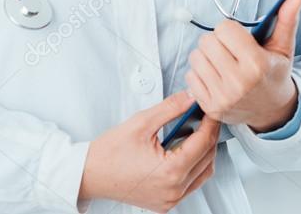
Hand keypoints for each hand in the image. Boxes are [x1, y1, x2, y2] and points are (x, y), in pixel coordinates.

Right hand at [78, 90, 218, 211]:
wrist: (90, 174)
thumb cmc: (109, 153)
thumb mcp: (142, 122)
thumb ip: (171, 108)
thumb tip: (191, 98)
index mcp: (170, 171)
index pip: (204, 142)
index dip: (211, 122)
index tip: (211, 109)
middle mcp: (173, 190)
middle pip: (207, 158)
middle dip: (210, 135)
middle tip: (206, 116)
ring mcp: (170, 199)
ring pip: (203, 173)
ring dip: (205, 152)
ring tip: (197, 132)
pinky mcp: (165, 203)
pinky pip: (191, 184)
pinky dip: (194, 167)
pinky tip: (186, 151)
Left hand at [185, 0, 300, 132]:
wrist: (272, 109)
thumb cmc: (274, 74)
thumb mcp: (283, 47)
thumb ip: (287, 19)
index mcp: (257, 64)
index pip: (224, 28)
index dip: (230, 29)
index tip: (238, 38)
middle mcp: (238, 82)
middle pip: (207, 41)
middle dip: (217, 41)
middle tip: (229, 49)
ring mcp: (222, 97)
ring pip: (196, 57)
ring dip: (206, 56)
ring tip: (222, 62)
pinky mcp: (210, 106)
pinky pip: (190, 76)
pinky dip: (200, 73)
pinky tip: (216, 76)